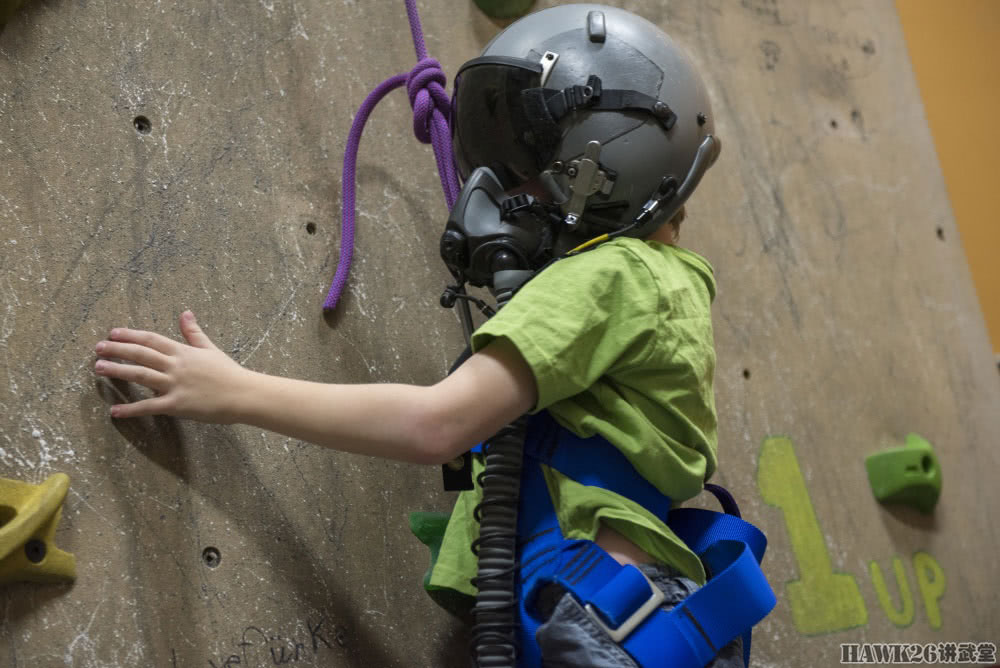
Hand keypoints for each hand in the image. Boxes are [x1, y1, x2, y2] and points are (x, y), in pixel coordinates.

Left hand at [94, 311, 251, 422]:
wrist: (244, 394)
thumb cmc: (228, 373)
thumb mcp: (210, 349)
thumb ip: (193, 332)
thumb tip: (185, 313)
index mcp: (183, 352)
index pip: (151, 339)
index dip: (131, 335)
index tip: (113, 333)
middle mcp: (176, 366)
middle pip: (141, 354)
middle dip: (117, 350)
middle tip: (98, 348)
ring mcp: (175, 385)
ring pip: (141, 375)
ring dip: (118, 371)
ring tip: (99, 369)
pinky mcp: (177, 404)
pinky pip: (150, 406)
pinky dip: (131, 409)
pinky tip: (115, 411)